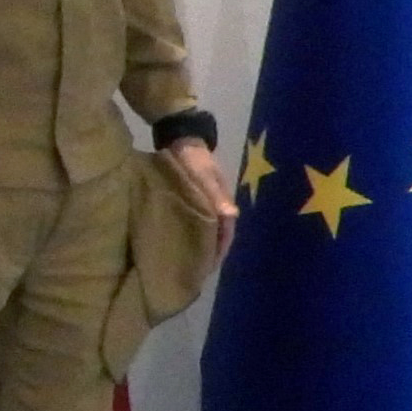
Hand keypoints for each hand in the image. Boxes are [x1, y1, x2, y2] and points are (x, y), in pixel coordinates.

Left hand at [168, 134, 239, 265]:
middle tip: (194, 271)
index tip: (207, 268)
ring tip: (187, 262)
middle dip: (209, 253)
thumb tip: (231, 216)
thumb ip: (215, 194)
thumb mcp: (203, 174)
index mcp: (224, 203)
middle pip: (217, 236)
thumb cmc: (193, 158)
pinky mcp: (197, 202)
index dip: (219, 251)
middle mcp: (220, 208)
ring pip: (208, 231)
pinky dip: (193, 234)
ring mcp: (208, 205)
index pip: (226, 233)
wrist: (182, 139)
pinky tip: (181, 243)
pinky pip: (198, 223)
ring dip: (201, 245)